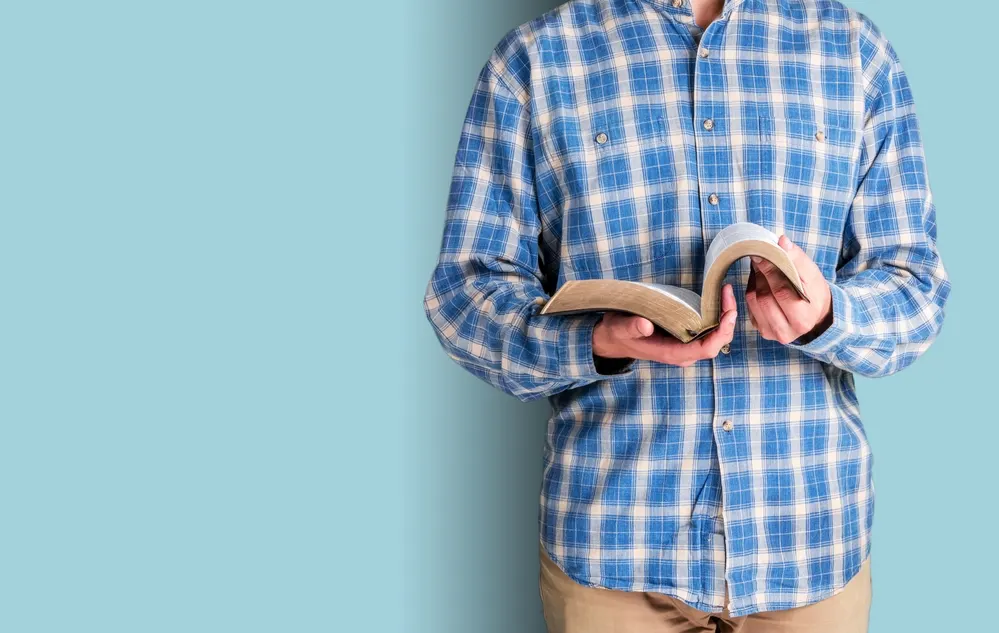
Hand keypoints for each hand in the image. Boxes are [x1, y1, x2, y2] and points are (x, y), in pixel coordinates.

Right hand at [592, 284, 737, 367]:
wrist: (611, 339)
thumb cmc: (616, 333)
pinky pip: (707, 331)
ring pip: (715, 337)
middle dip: (728, 320)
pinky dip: (715, 315)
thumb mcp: (619, 328)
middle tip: (728, 292)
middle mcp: (682, 353)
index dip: (721, 332)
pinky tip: (716, 299)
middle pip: (717, 343)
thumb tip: (646, 326)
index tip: (727, 312)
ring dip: (724, 316)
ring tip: (725, 292)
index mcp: (671, 353)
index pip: (706, 349)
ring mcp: (684, 346)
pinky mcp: (684, 338)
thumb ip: (631, 327)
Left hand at [745, 235, 832, 344]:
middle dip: (761, 275)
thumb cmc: (814, 293)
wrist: (815, 315)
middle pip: (764, 297)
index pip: (781, 292)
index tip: (761, 254)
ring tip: (761, 269)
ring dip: (754, 281)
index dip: (770, 271)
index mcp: (802, 319)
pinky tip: (760, 282)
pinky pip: (749, 306)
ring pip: (753, 301)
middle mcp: (785, 331)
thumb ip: (797, 258)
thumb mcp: (812, 275)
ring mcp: (770, 332)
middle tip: (760, 258)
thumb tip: (782, 241)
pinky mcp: (761, 330)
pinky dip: (752, 290)